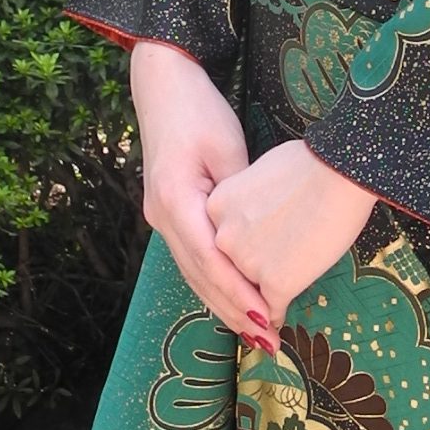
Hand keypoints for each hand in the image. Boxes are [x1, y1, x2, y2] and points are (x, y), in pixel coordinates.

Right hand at [130, 39, 267, 342]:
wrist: (164, 86)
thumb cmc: (199, 110)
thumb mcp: (226, 147)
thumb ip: (238, 196)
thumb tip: (253, 239)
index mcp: (175, 200)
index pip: (210, 261)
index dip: (239, 294)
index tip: (268, 319)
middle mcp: (161, 216)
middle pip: (200, 277)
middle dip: (234, 313)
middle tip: (268, 344)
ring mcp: (160, 218)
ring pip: (194, 274)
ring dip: (224, 306)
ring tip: (257, 335)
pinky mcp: (169, 214)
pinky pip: (193, 260)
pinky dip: (215, 285)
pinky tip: (235, 304)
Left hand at [209, 140, 376, 335]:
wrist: (338, 172)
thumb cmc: (311, 163)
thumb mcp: (261, 173)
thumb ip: (249, 201)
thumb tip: (261, 212)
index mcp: (216, 207)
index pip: (221, 241)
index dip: (236, 255)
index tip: (247, 267)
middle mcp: (222, 238)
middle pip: (231, 270)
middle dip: (244, 285)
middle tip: (257, 298)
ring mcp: (246, 262)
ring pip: (249, 293)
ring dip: (259, 304)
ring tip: (268, 320)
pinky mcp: (275, 282)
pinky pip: (272, 308)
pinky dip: (277, 316)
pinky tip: (279, 323)